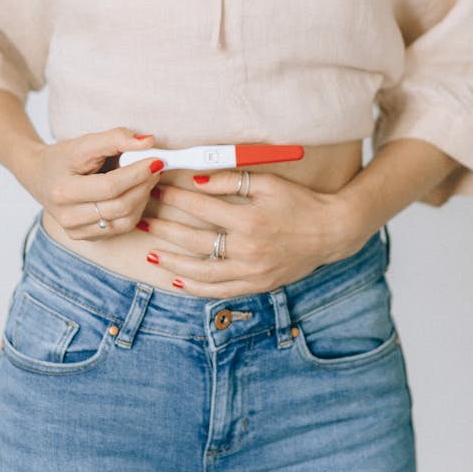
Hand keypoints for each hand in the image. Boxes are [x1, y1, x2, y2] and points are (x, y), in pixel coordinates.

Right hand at [21, 129, 163, 240]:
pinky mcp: (85, 237)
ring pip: (124, 220)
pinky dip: (135, 209)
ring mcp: (75, 230)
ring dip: (143, 198)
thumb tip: (149, 141)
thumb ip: (116, 138)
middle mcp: (66, 216)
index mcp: (63, 191)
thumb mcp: (86, 142)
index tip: (156, 159)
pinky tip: (135, 192)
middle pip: (119, 206)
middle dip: (144, 185)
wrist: (40, 176)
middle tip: (156, 167)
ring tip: (147, 178)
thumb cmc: (65, 157)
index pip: (110, 186)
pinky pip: (121, 228)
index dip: (137, 173)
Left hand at [142, 170, 364, 296]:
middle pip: (195, 242)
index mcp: (250, 220)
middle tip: (142, 220)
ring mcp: (252, 271)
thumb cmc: (298, 202)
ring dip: (173, 263)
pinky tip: (178, 279)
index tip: (158, 191)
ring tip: (151, 254)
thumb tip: (198, 181)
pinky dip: (197, 287)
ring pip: (203, 273)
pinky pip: (220, 290)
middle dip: (164, 230)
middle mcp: (248, 249)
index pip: (202, 208)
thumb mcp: (268, 183)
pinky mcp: (257, 285)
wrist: (330, 232)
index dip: (176, 198)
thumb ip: (232, 181)